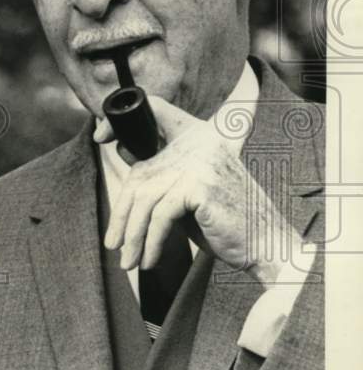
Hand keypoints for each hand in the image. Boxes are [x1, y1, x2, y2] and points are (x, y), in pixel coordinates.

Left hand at [98, 96, 295, 285]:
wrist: (268, 245)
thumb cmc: (224, 218)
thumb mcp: (187, 188)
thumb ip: (161, 169)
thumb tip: (120, 149)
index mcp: (197, 133)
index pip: (155, 109)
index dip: (122, 120)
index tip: (99, 137)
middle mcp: (199, 140)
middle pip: (140, 172)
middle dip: (122, 212)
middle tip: (113, 243)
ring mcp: (199, 161)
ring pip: (145, 197)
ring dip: (133, 235)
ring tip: (128, 260)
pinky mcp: (199, 186)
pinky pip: (160, 216)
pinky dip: (150, 242)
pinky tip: (148, 261)